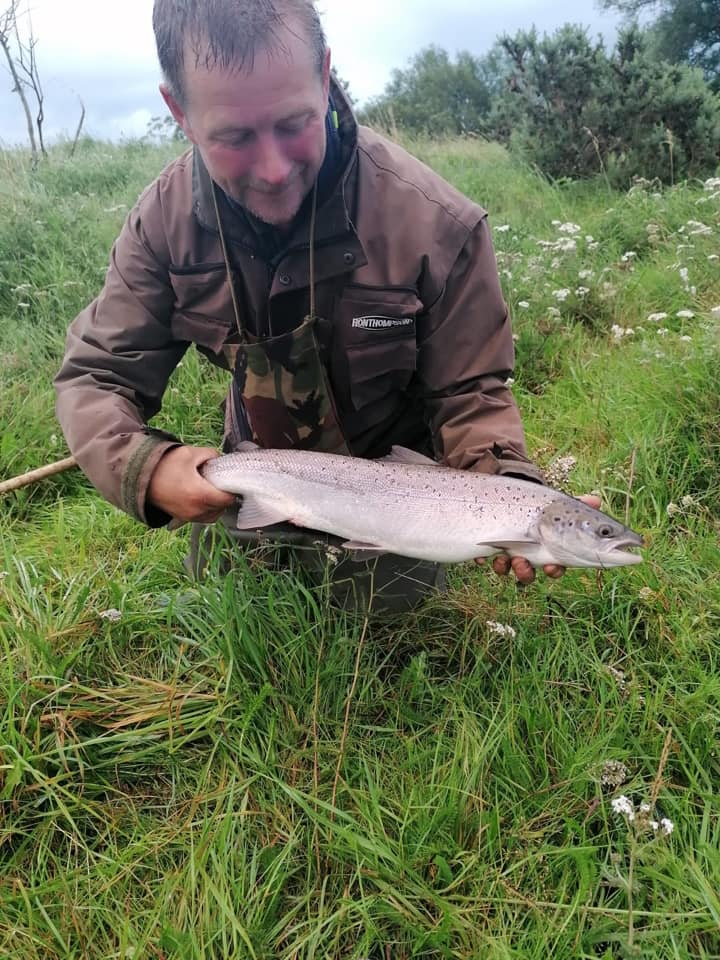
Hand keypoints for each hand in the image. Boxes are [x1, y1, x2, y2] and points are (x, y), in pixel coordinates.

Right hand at [147, 445, 236, 523]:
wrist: (140, 477)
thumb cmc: (165, 465)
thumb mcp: (191, 453)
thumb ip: (211, 455)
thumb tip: (221, 460)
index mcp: (200, 495)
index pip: (228, 499)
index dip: (232, 488)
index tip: (230, 480)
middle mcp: (196, 510)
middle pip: (222, 508)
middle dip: (223, 496)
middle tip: (219, 483)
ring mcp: (188, 517)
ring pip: (213, 515)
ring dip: (215, 504)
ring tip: (209, 489)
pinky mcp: (181, 518)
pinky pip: (201, 517)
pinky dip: (205, 509)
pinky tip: (200, 495)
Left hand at [475, 494, 601, 584]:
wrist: (512, 494)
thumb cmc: (542, 505)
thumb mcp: (559, 506)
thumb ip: (578, 505)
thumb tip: (596, 499)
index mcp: (548, 551)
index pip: (555, 566)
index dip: (554, 569)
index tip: (551, 565)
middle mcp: (527, 556)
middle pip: (529, 573)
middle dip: (525, 573)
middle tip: (522, 563)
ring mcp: (506, 552)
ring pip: (507, 569)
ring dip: (506, 568)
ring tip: (505, 558)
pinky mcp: (488, 547)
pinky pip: (484, 558)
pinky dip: (483, 558)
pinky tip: (483, 555)